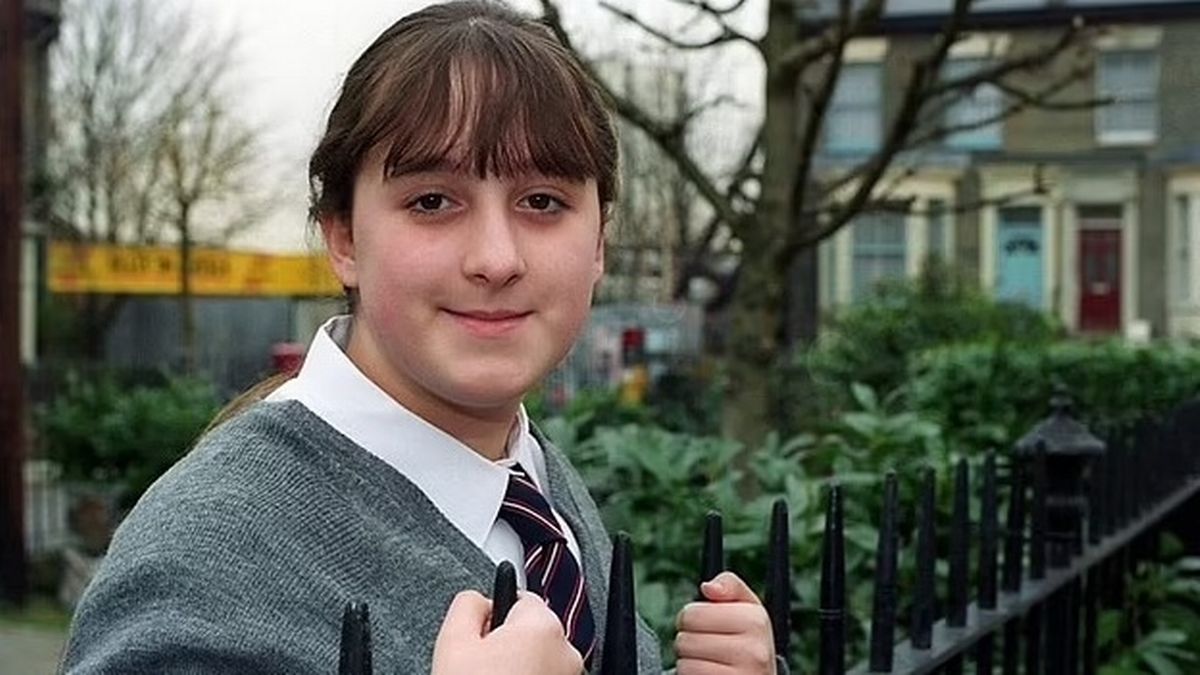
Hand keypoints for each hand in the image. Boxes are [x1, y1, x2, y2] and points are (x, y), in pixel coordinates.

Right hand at [432, 590, 583, 674]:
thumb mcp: (453, 643)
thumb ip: (468, 605)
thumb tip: (479, 598)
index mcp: (541, 627)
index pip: (519, 597)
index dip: (494, 618)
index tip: (480, 639)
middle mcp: (566, 651)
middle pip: (532, 631)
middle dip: (509, 645)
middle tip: (480, 670)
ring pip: (540, 660)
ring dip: (520, 668)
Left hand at [675, 572, 775, 674]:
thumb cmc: (746, 639)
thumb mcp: (745, 606)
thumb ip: (729, 585)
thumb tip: (709, 587)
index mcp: (756, 621)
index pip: (692, 614)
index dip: (691, 618)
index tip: (705, 625)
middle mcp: (754, 651)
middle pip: (685, 640)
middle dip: (689, 642)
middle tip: (707, 647)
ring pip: (684, 664)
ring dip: (689, 663)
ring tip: (709, 662)